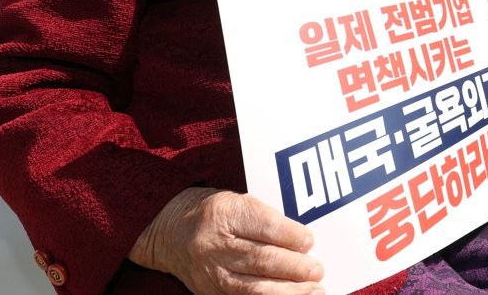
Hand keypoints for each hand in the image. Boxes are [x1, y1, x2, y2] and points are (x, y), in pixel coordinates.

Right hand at [129, 188, 322, 293]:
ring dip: (288, 291)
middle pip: (260, 259)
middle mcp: (215, 244)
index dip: (289, 235)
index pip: (263, 225)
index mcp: (224, 213)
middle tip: (317, 269)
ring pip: (253, 287)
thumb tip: (304, 242)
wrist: (170, 232)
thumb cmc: (215, 212)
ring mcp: (211, 272)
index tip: (310, 241)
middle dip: (294, 267)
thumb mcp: (238, 201)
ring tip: (314, 289)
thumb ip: (267, 219)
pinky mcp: (211, 293)